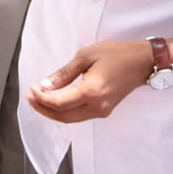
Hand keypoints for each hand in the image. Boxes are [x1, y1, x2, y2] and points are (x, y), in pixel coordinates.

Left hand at [26, 39, 151, 122]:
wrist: (141, 62)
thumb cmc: (117, 55)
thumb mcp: (86, 56)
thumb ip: (65, 73)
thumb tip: (46, 85)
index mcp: (92, 91)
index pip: (59, 103)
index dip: (42, 98)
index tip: (32, 88)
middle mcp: (97, 106)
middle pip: (62, 116)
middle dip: (43, 108)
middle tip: (30, 96)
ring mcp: (101, 111)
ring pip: (70, 119)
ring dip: (52, 111)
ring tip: (39, 98)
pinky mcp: (104, 110)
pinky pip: (79, 116)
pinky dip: (64, 111)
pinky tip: (56, 100)